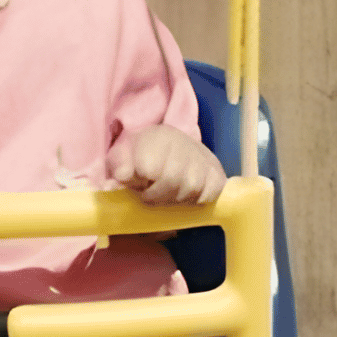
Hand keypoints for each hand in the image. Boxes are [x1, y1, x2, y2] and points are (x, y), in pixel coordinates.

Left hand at [107, 125, 225, 205]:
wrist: (172, 147)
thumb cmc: (142, 155)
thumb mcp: (122, 156)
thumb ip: (118, 165)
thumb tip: (124, 176)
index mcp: (158, 136)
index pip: (149, 167)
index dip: (140, 183)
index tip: (138, 183)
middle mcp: (184, 143)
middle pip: (171, 181)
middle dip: (157, 196)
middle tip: (152, 194)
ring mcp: (203, 158)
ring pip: (190, 189)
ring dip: (176, 199)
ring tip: (168, 193)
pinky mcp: (218, 172)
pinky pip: (209, 194)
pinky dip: (197, 200)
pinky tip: (186, 194)